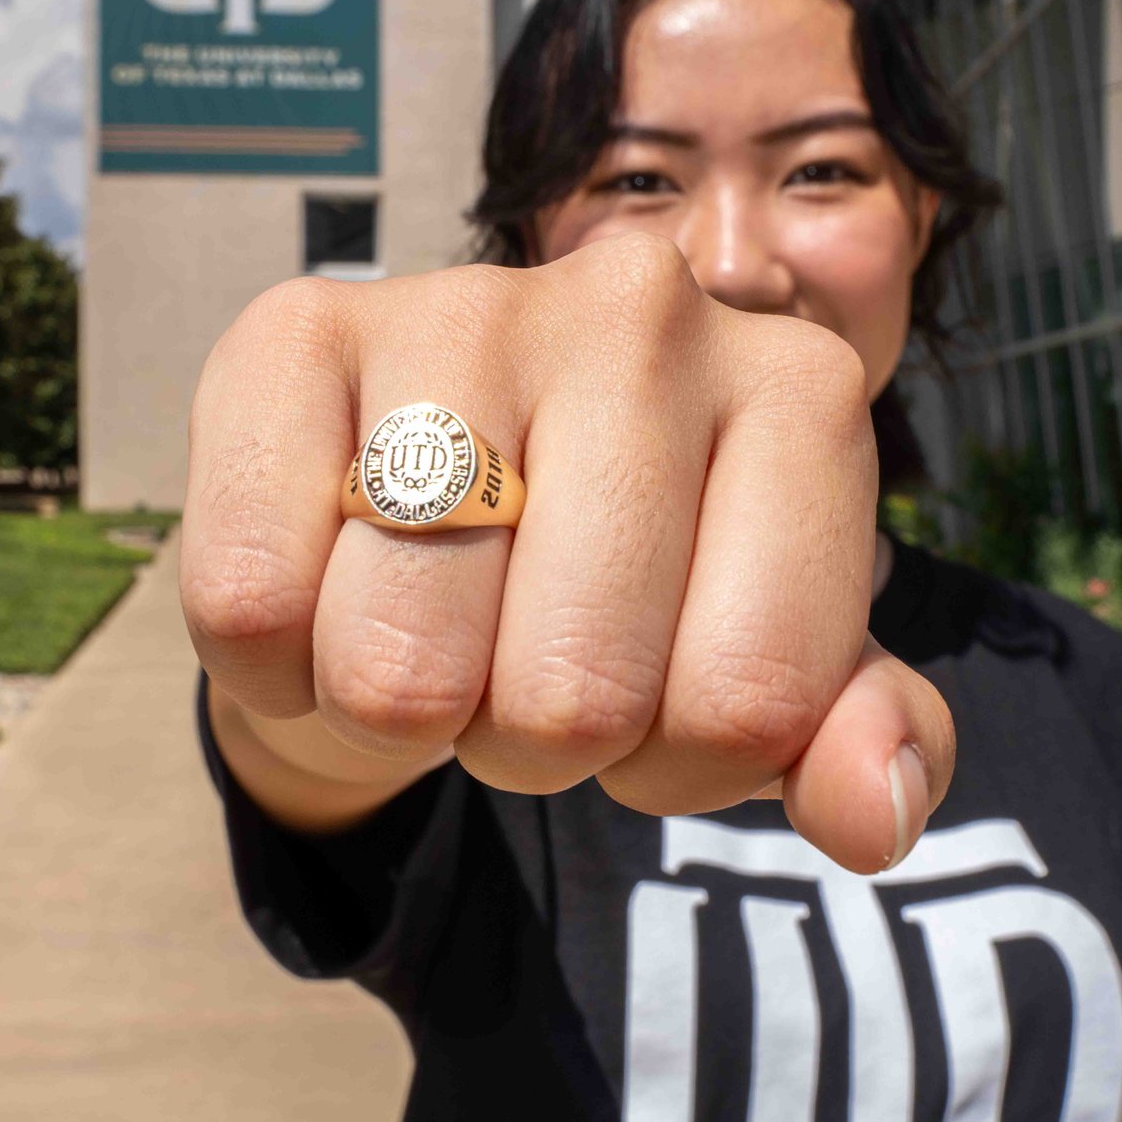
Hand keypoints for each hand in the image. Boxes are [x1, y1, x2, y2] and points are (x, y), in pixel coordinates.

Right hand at [181, 232, 954, 872]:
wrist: (436, 501)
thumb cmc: (626, 589)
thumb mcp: (763, 666)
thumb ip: (858, 741)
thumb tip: (868, 815)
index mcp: (801, 396)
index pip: (747, 706)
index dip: (680, 770)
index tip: (653, 702)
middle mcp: (646, 312)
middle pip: (575, 696)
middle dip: (530, 745)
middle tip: (517, 665)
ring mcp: (465, 306)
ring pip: (403, 669)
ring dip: (397, 715)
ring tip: (426, 629)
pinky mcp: (294, 331)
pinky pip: (253, 605)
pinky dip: (275, 666)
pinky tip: (323, 590)